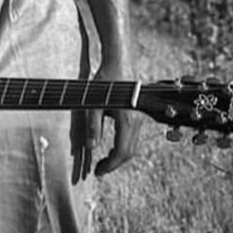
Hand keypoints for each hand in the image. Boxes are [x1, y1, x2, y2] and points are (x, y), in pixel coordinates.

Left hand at [71, 63, 142, 180]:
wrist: (119, 61)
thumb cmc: (105, 79)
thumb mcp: (93, 103)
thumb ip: (92, 126)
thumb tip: (91, 147)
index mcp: (127, 120)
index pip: (121, 152)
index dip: (110, 165)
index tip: (98, 172)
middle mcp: (138, 121)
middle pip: (129, 152)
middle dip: (115, 163)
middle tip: (99, 169)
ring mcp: (140, 118)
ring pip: (133, 145)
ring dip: (119, 155)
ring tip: (103, 161)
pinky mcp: (139, 114)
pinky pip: (133, 137)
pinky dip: (123, 146)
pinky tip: (112, 147)